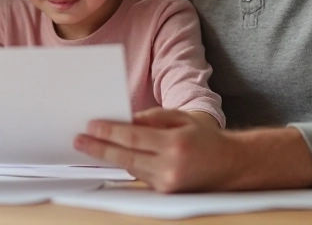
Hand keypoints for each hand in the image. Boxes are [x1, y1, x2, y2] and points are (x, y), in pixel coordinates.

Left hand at [75, 108, 311, 191]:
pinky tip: (114, 157)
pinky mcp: (167, 194)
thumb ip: (153, 118)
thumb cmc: (206, 138)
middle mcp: (170, 167)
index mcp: (174, 144)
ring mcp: (168, 184)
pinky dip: (128, 166)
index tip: (90, 126)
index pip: (133, 137)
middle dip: (99, 148)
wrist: (232, 166)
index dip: (109, 132)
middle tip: (78, 140)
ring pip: (131, 169)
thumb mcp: (181, 118)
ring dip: (111, 158)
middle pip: (126, 158)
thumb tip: (125, 119)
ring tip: (90, 146)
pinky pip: (141, 177)